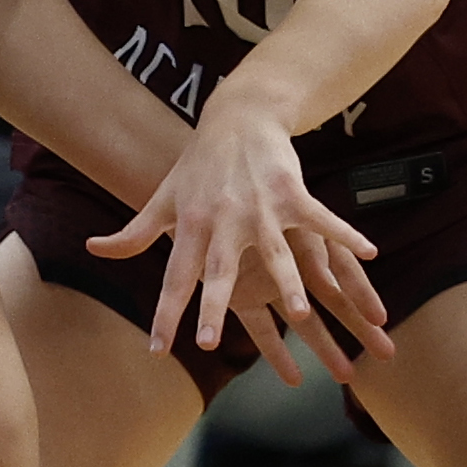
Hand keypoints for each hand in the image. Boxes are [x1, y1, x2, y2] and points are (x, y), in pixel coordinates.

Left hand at [87, 87, 391, 380]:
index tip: (158, 349)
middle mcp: (223, 219)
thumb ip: (135, 233)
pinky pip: (321, 219)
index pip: (174, 277)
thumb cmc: (197, 165)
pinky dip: (347, 234)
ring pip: (275, 252)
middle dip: (214, 306)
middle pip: (218, 270)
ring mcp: (261, 206)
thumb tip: (96, 248)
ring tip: (301, 316)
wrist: (236, 116)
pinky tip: (371, 253)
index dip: (165, 313)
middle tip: (211, 343)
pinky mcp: (293, 192)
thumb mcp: (163, 197)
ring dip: (289, 282)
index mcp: (191, 226)